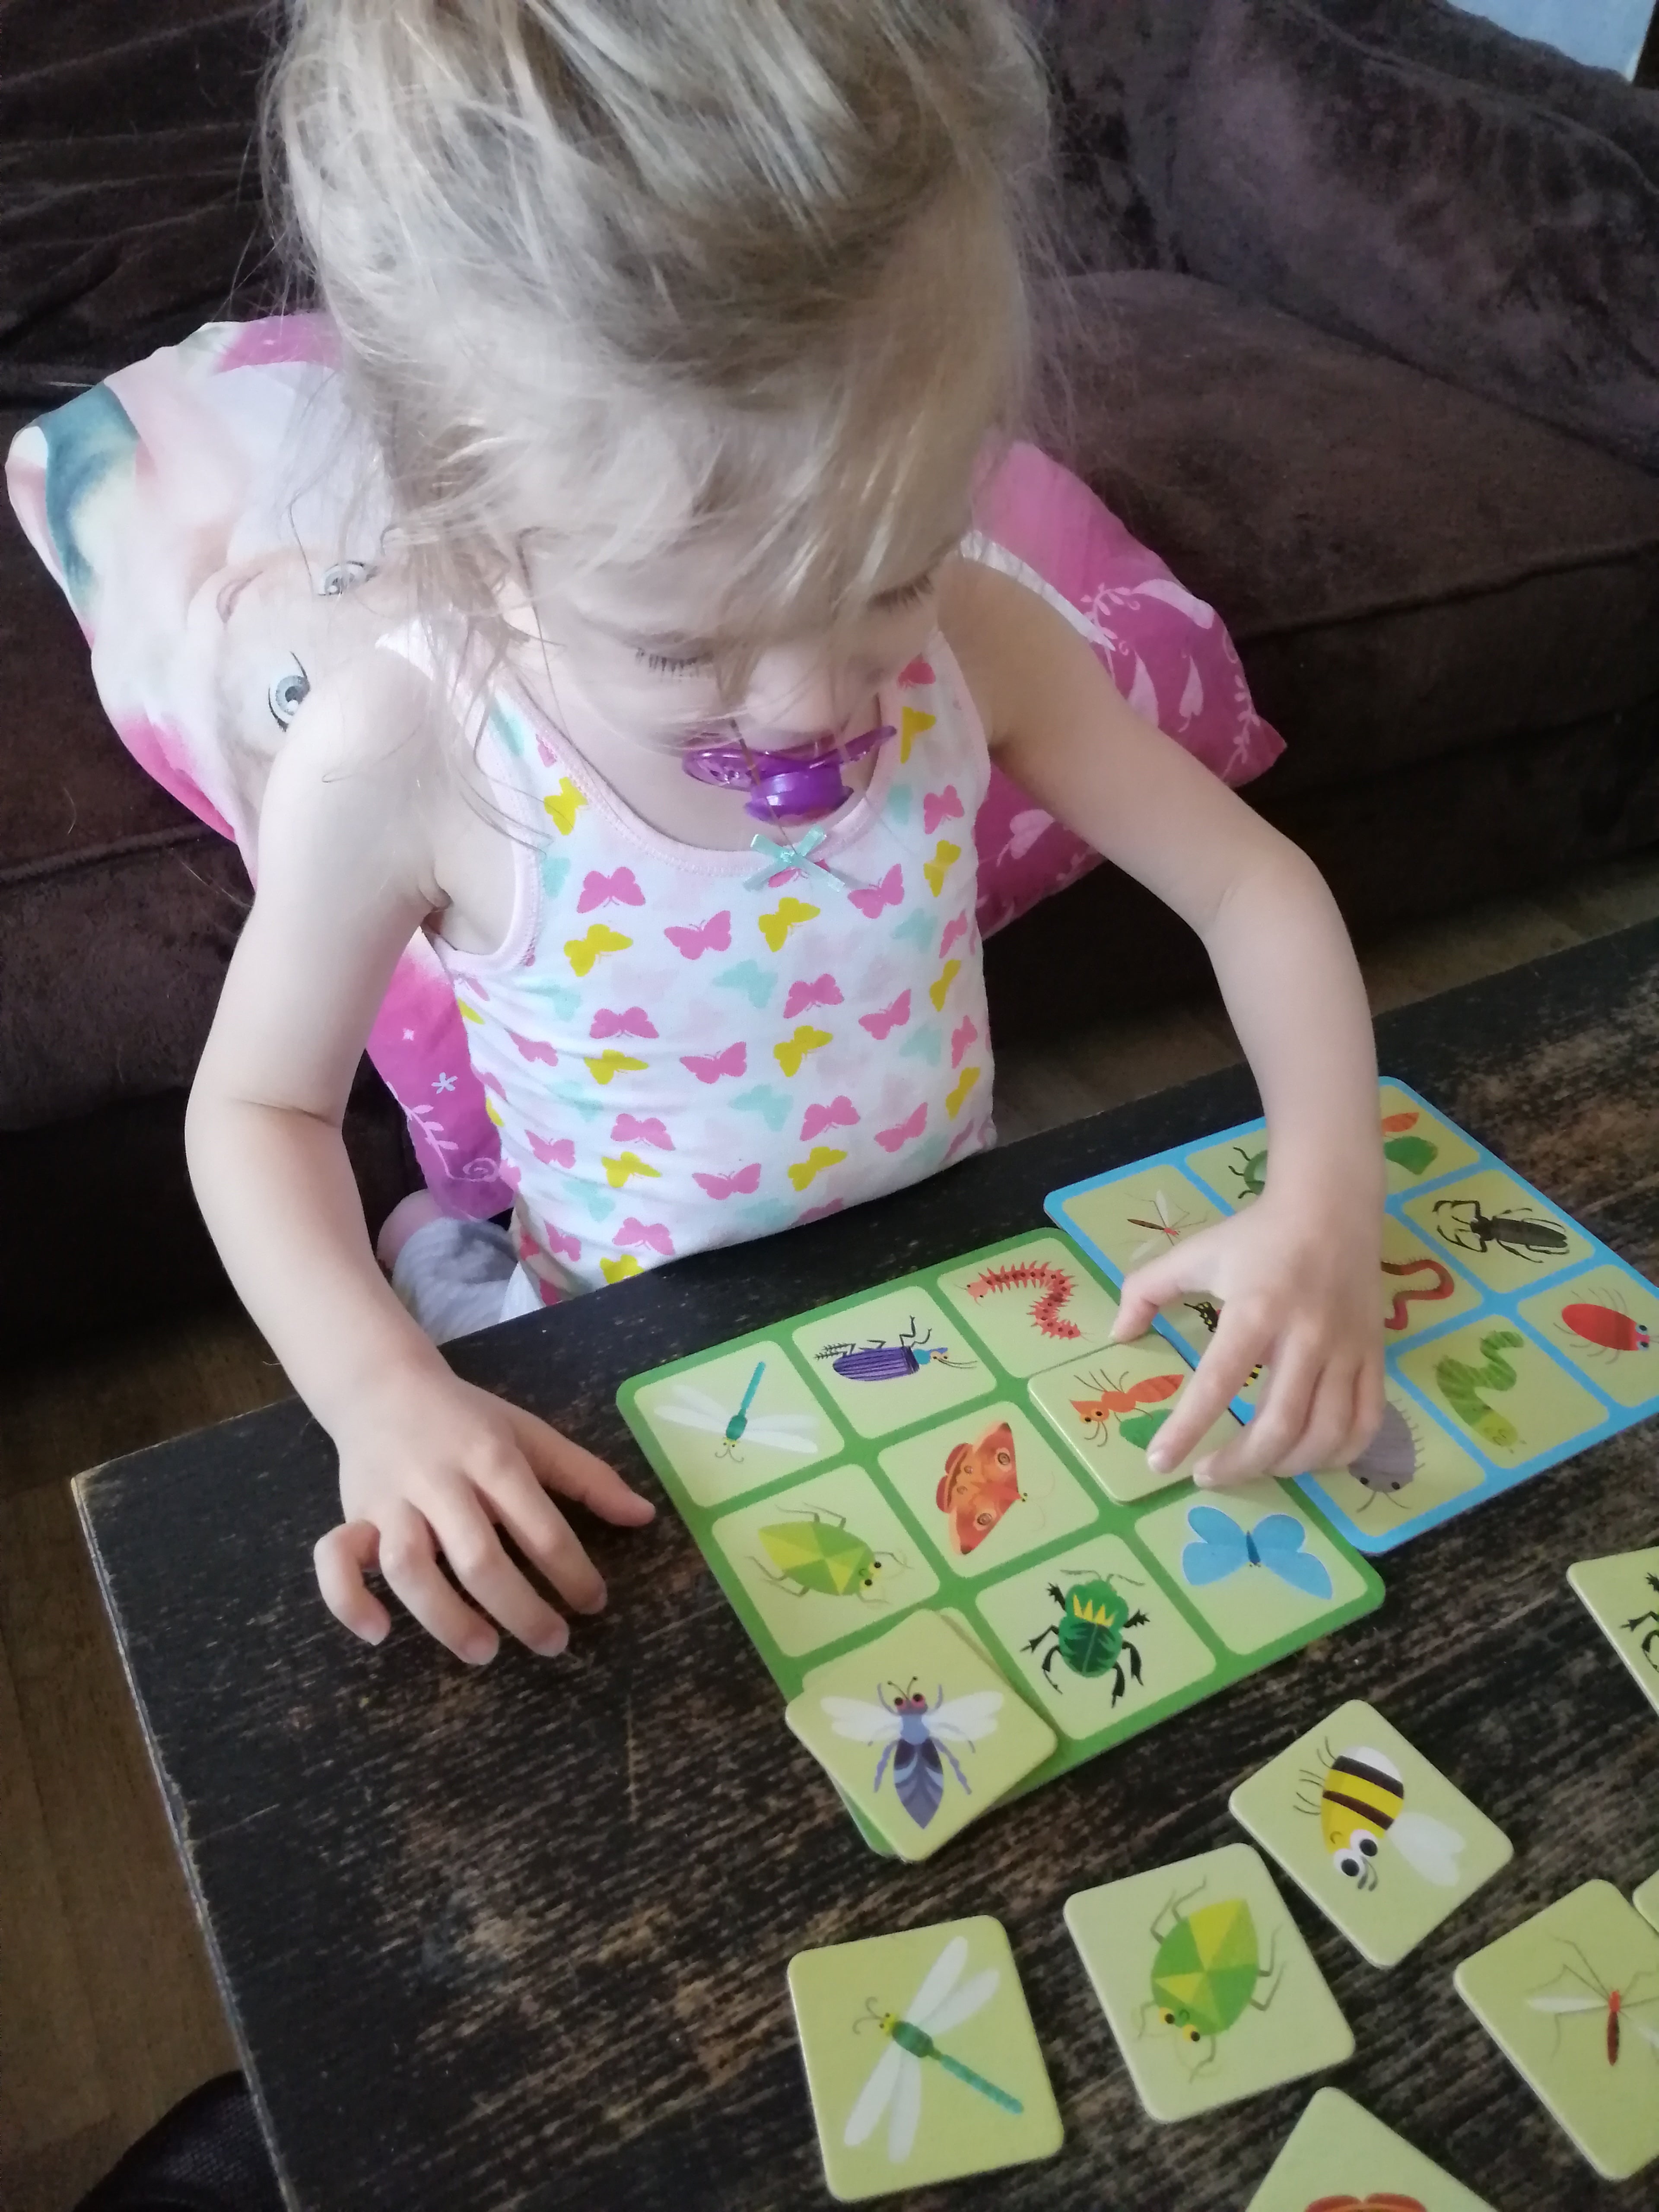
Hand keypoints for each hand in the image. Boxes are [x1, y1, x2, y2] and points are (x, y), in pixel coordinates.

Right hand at [313, 1362, 655, 1661]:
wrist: (382, 1386)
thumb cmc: (467, 1421)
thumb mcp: (531, 1434)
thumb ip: (587, 1477)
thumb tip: (645, 1516)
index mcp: (492, 1457)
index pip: (538, 1524)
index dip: (571, 1571)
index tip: (594, 1604)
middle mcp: (439, 1481)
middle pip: (478, 1557)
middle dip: (519, 1608)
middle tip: (553, 1644)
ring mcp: (389, 1502)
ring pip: (408, 1567)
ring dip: (445, 1617)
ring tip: (484, 1650)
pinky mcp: (349, 1516)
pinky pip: (334, 1562)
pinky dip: (349, 1601)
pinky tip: (379, 1634)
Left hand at [1111, 1188, 1382, 1487]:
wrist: (1332, 1205)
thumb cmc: (1257, 1234)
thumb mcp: (1195, 1253)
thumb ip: (1147, 1289)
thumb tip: (1118, 1334)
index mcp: (1255, 1311)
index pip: (1218, 1383)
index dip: (1187, 1429)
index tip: (1161, 1463)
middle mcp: (1306, 1336)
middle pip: (1279, 1425)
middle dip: (1240, 1464)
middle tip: (1206, 1476)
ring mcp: (1347, 1349)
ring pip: (1326, 1433)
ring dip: (1287, 1467)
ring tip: (1254, 1468)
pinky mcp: (1375, 1355)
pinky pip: (1367, 1421)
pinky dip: (1340, 1454)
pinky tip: (1310, 1458)